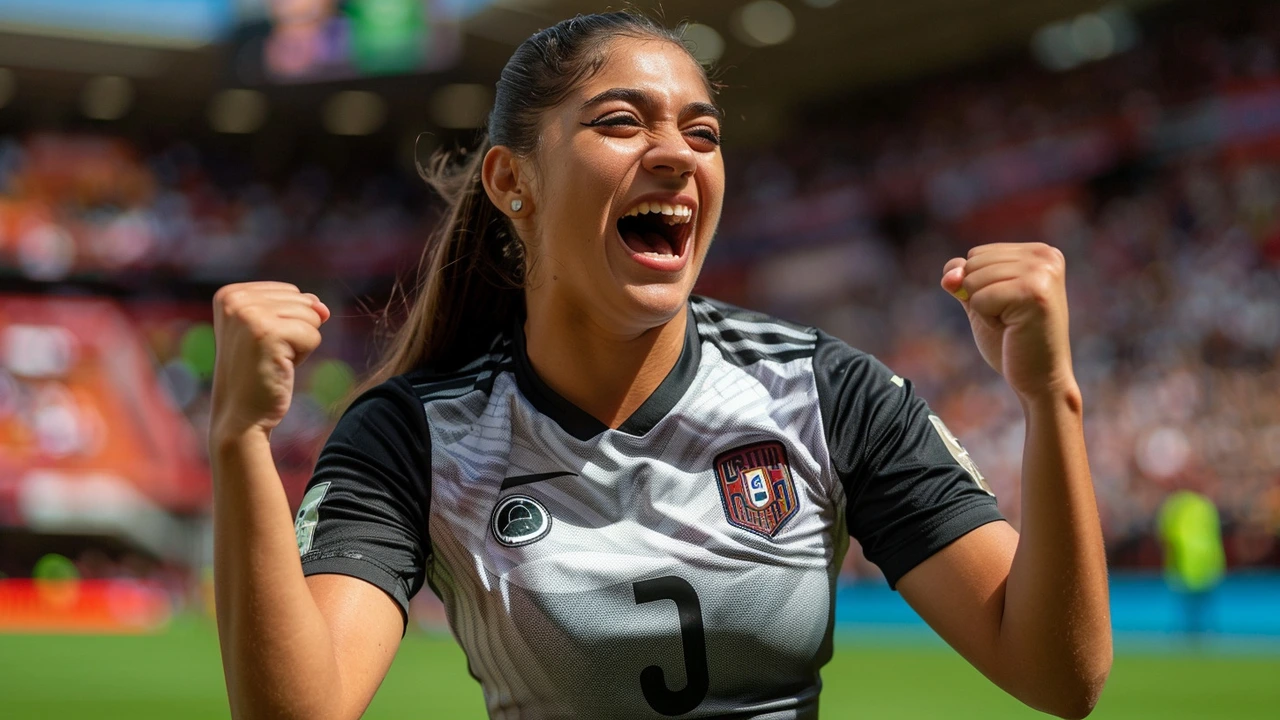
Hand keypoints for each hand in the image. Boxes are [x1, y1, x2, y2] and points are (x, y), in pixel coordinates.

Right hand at [210, 282, 330, 440]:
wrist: (240, 415)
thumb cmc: (258, 373)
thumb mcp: (273, 330)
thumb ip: (299, 308)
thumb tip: (323, 308)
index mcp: (231, 294)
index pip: (291, 292)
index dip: (287, 321)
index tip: (262, 344)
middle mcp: (235, 299)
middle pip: (303, 301)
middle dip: (296, 331)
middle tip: (268, 354)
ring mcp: (249, 314)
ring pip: (311, 316)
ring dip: (300, 344)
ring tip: (273, 359)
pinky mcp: (267, 332)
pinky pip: (313, 335)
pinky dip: (304, 355)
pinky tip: (278, 367)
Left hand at [940, 243, 1075, 401]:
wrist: (1041, 379)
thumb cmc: (1012, 341)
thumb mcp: (981, 300)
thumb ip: (962, 279)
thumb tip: (949, 274)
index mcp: (1039, 252)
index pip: (976, 254)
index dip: (979, 286)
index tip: (1010, 306)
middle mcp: (1045, 256)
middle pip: (973, 262)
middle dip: (979, 296)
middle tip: (1011, 318)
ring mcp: (1042, 273)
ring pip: (972, 280)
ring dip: (984, 309)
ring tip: (1013, 323)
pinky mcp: (1034, 293)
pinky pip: (978, 299)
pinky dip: (986, 319)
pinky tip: (1013, 329)